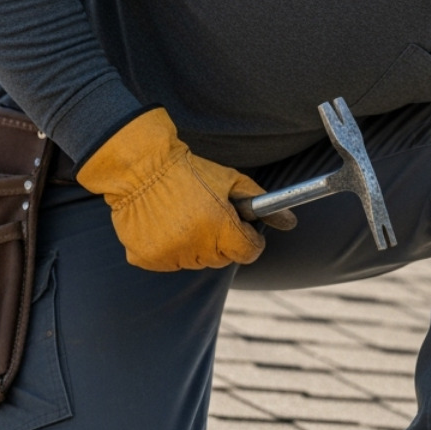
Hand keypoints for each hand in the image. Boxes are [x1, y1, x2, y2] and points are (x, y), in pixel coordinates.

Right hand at [77, 108, 294, 271]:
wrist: (139, 166)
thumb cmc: (189, 171)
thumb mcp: (231, 180)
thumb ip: (261, 203)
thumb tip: (290, 222)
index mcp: (220, 228)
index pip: (249, 252)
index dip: (249, 240)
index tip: (242, 230)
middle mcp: (196, 245)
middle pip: (223, 258)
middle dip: (222, 242)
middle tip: (208, 217)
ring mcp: (170, 254)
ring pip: (196, 262)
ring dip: (195, 247)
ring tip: (184, 218)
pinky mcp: (147, 258)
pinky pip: (168, 263)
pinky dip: (169, 250)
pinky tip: (163, 226)